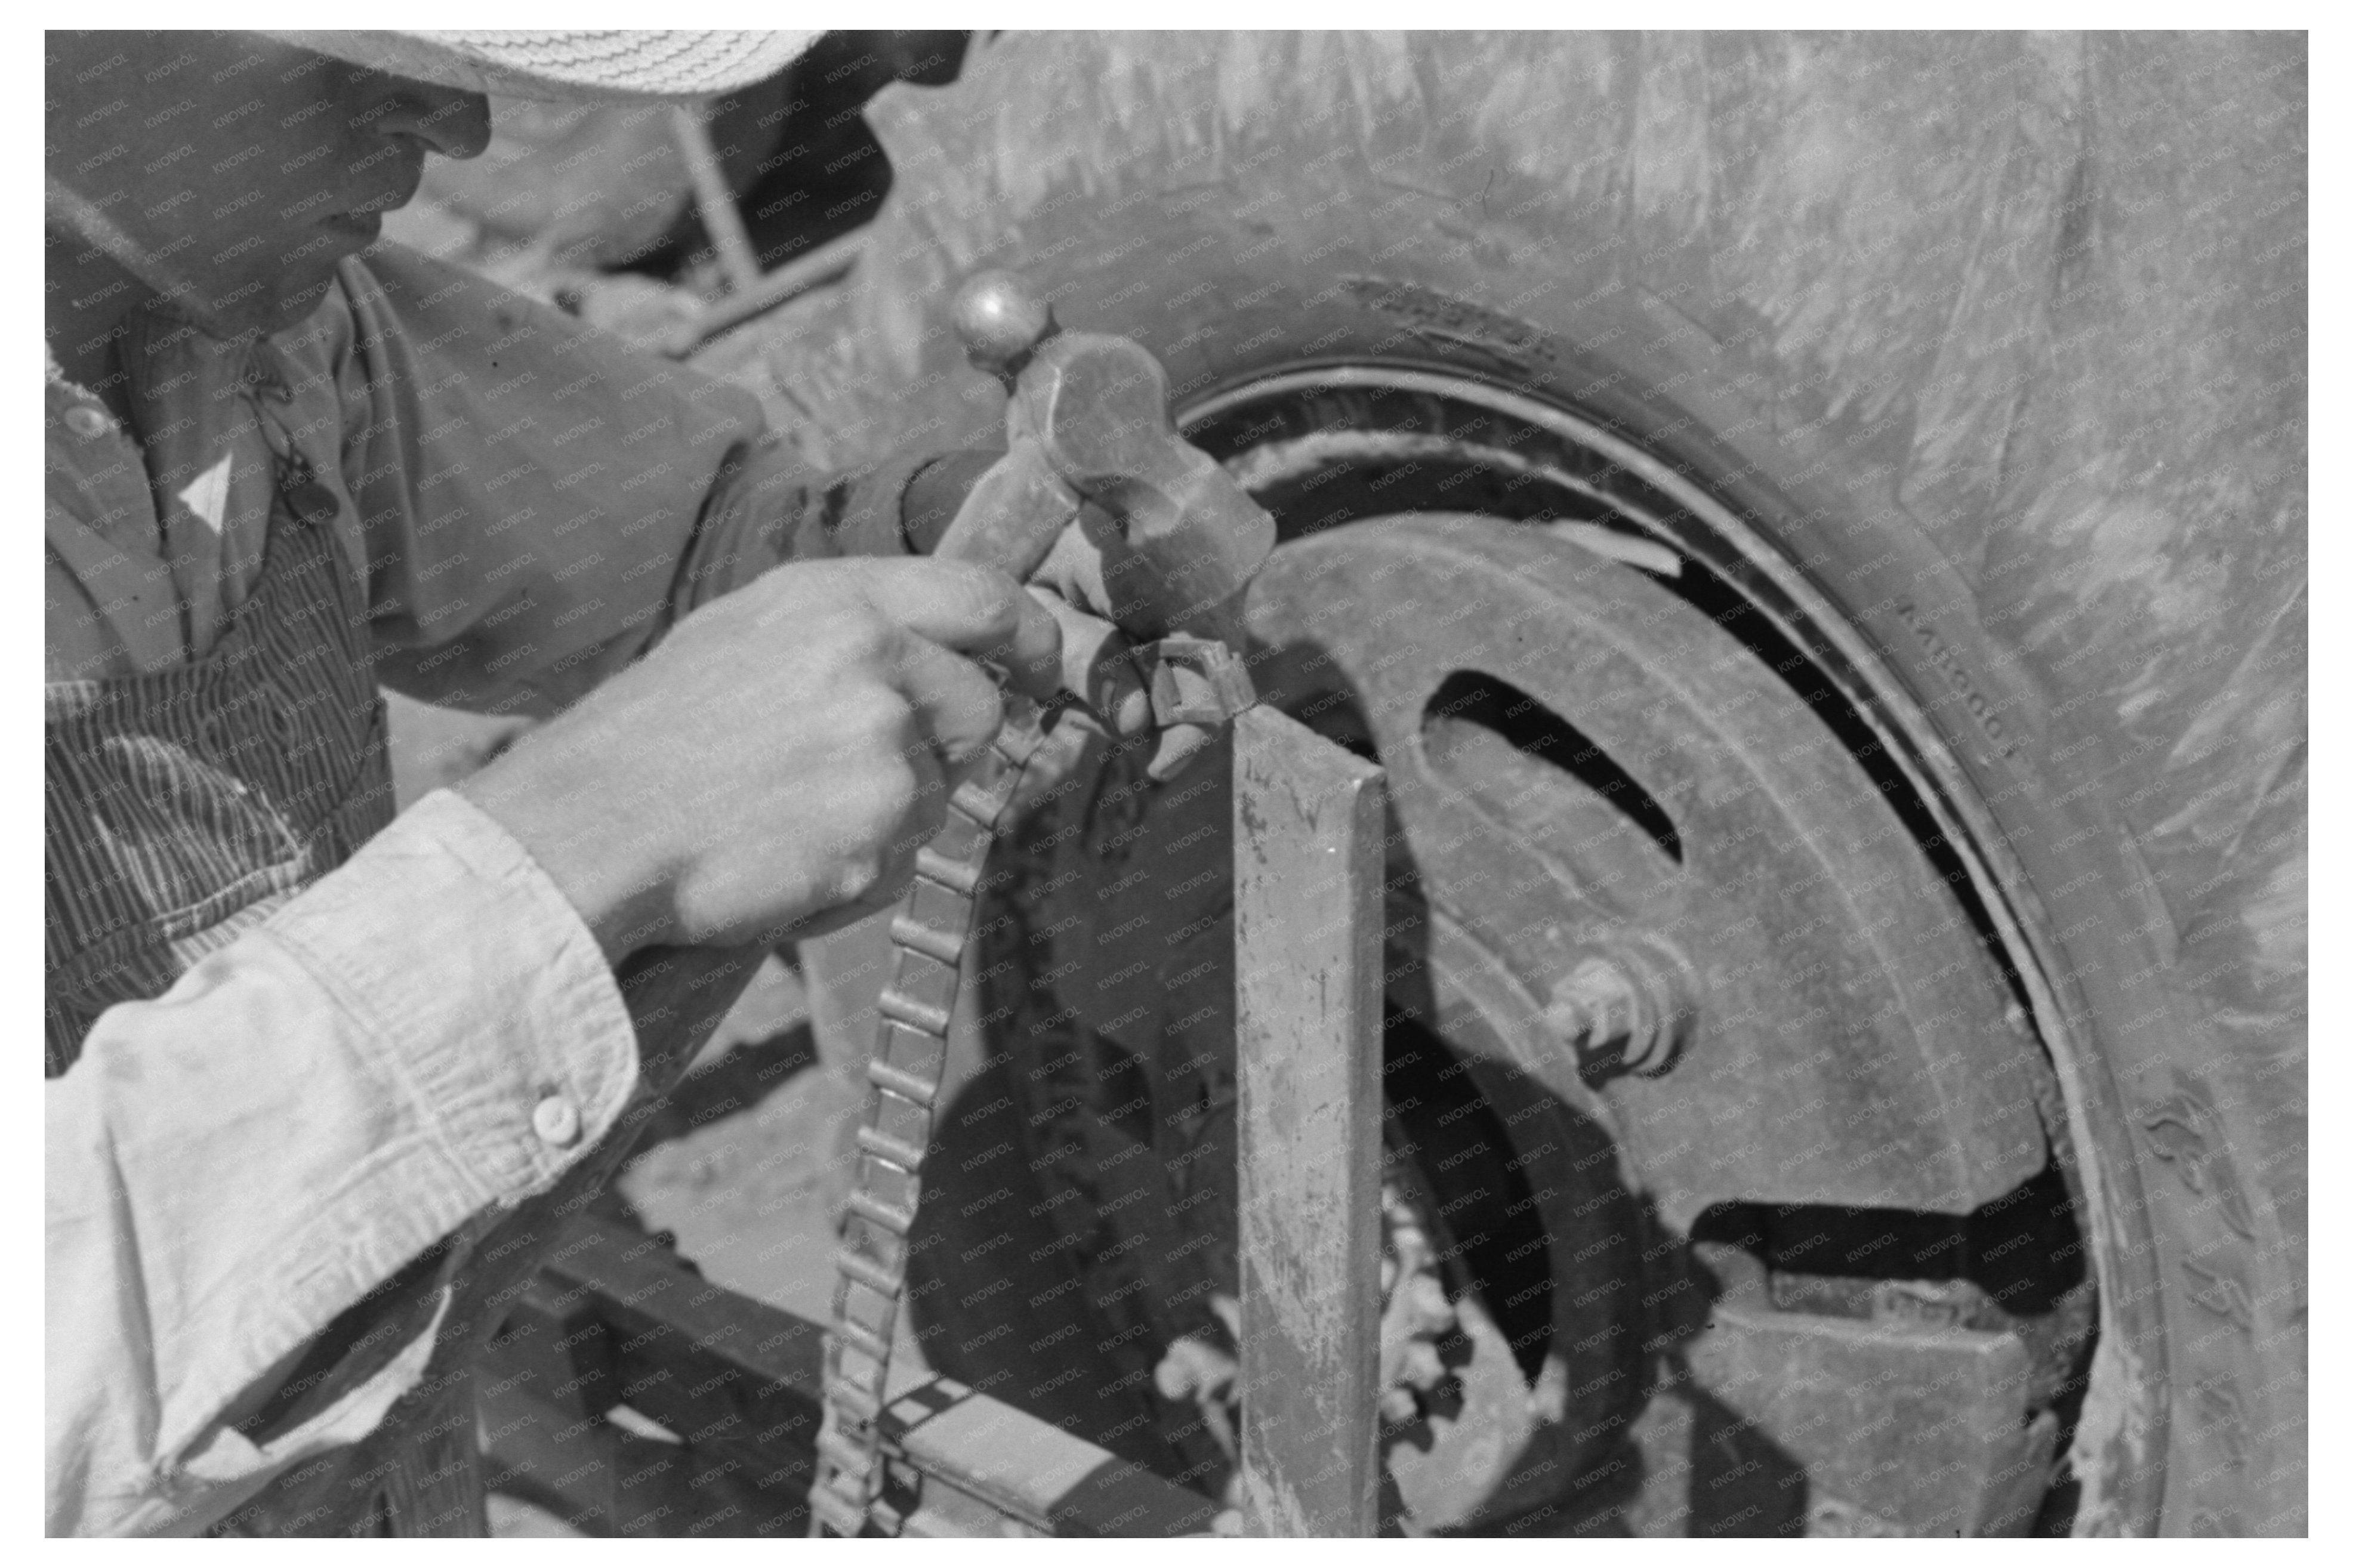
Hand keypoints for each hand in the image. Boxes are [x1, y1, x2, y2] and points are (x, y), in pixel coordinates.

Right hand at [458, 557, 1058, 960]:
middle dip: (944, 745)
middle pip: (979, 709)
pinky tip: (785, 856)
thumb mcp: (747, 633)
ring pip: (940, 795)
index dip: (1031, 635)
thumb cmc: (655, 735)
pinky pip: (901, 862)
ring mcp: (881, 755)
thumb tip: (949, 653)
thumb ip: (853, 632)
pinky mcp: (875, 839)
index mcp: (840, 602)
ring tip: (789, 812)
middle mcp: (875, 664)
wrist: (590, 829)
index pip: (986, 597)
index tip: (1040, 666)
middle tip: (856, 768)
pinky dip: (857, 870)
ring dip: (886, 815)